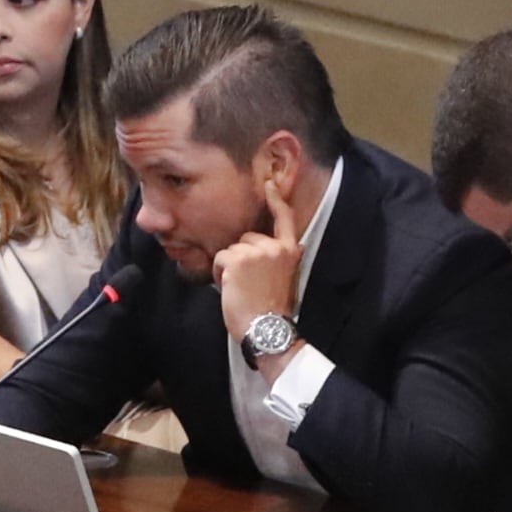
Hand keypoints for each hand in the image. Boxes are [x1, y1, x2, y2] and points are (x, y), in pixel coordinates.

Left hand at [214, 187, 304, 353]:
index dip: (276, 199)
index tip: (269, 183)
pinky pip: (220, 258)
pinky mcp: (238, 259)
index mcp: (291, 251)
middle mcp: (276, 247)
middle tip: (248, 282)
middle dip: (241, 256)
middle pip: (246, 237)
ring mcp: (257, 251)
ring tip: (241, 287)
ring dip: (229, 267)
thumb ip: (280, 258)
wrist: (267, 328)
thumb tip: (285, 245)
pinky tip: (232, 288)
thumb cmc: (272, 308)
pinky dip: (220, 273)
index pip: (284, 218)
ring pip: (231, 248)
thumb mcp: (286, 278)